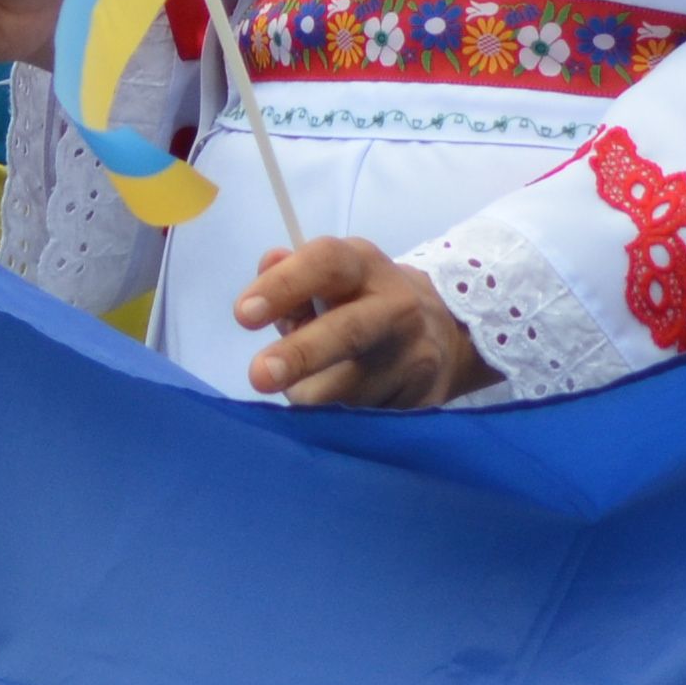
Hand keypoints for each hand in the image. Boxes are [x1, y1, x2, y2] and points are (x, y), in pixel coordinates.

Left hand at [234, 238, 493, 407]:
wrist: (442, 334)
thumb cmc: (359, 301)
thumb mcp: (329, 276)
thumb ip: (291, 275)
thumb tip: (268, 265)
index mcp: (363, 266)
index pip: (325, 264)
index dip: (283, 287)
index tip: (243, 315)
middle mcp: (397, 306)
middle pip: (348, 332)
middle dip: (300, 355)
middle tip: (259, 376)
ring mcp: (416, 356)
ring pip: (346, 392)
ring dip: (314, 393)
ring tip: (318, 379)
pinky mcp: (425, 400)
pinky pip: (363, 420)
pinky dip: (341, 419)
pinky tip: (350, 399)